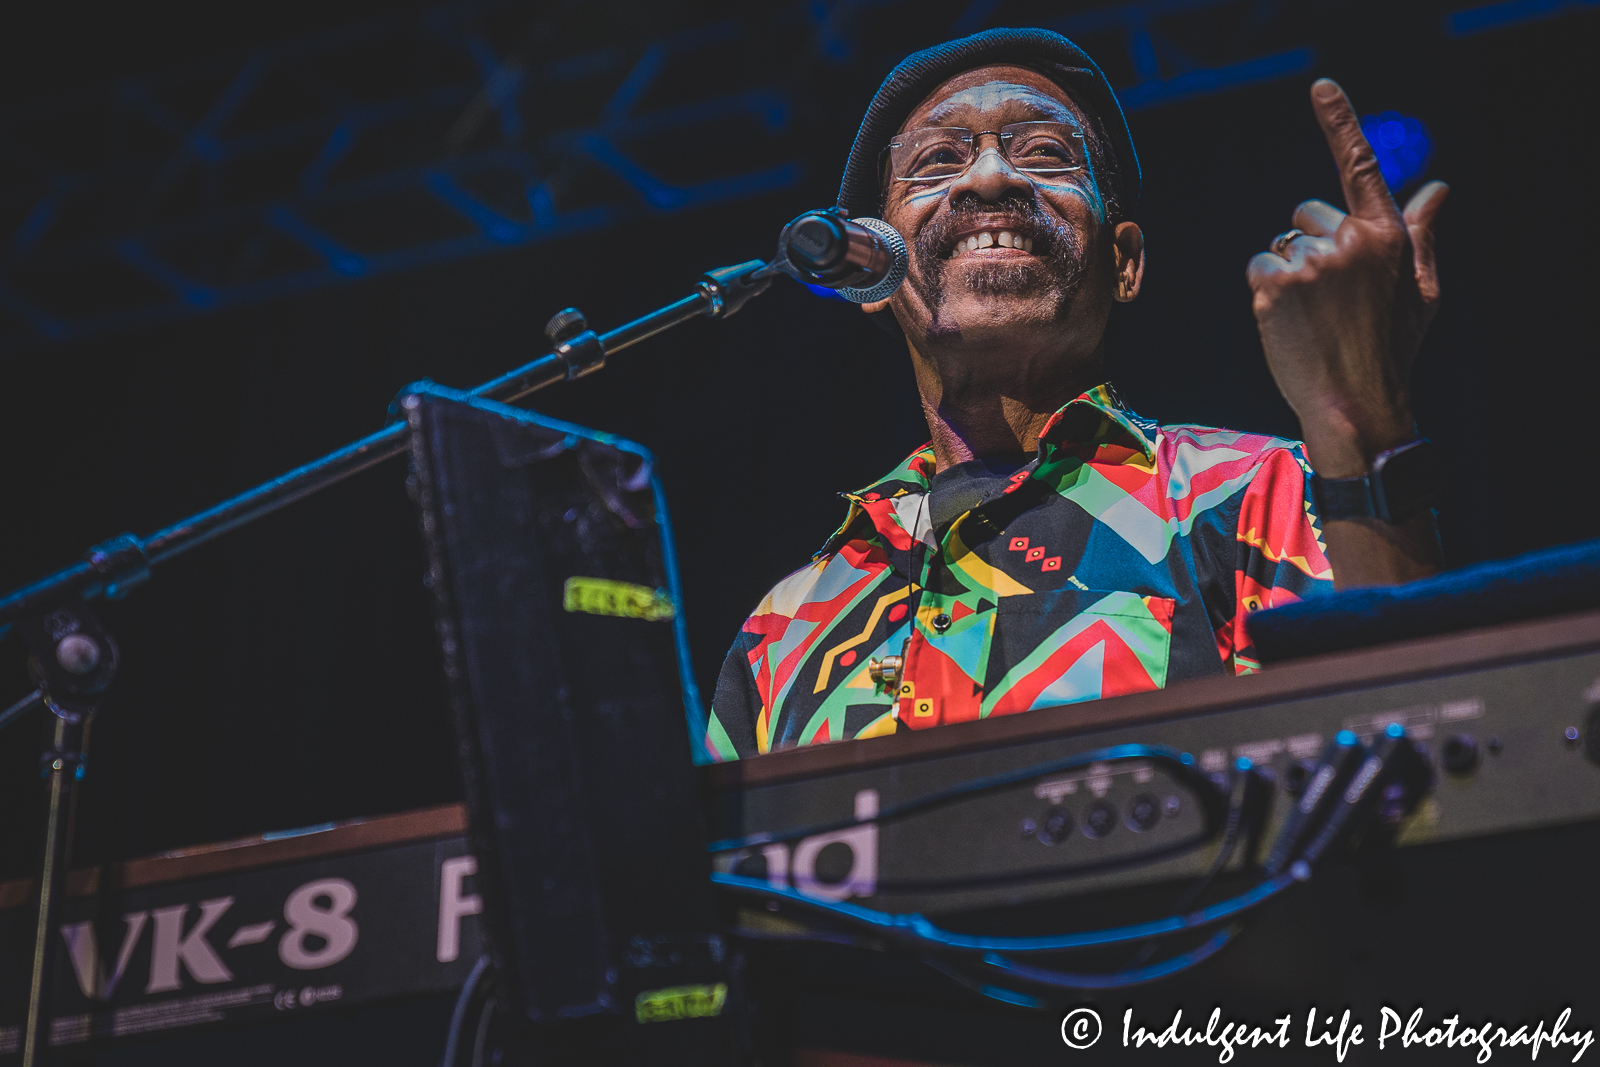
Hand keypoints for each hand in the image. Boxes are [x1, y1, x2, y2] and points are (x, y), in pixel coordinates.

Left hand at [1247, 78, 1448, 477]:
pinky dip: (1266, 291)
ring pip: (1281, 246)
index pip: (1360, 167)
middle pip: (1305, 213)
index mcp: (1387, 235)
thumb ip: (1421, 235)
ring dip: (1287, 274)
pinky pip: (1259, 268)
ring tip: (1311, 316)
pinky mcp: (1274, 285)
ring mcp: (1310, 262)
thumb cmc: (1391, 348)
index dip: (1339, 122)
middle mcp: (1348, 239)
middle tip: (1327, 294)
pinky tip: (1288, 321)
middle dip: (1309, 241)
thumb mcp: (1419, 290)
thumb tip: (1438, 189)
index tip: (1320, 87)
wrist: (1355, 401)